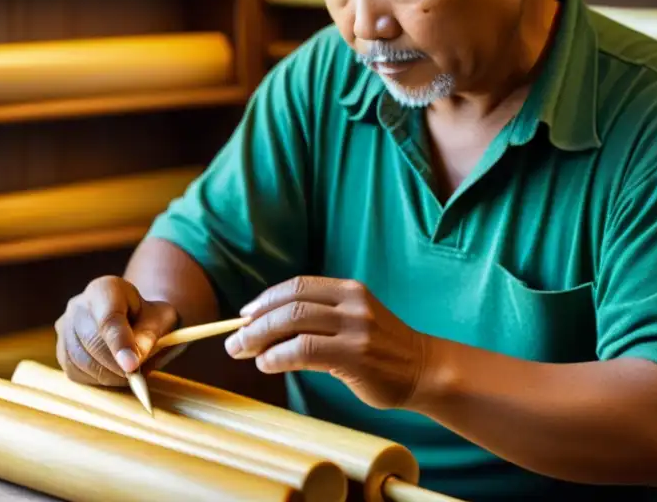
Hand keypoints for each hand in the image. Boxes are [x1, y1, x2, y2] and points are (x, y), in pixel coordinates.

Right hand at [54, 275, 177, 385]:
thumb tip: (133, 361)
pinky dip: (96, 379)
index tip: (132, 366)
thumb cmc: (149, 317)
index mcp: (105, 289)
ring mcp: (65, 327)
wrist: (133, 318)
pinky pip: (75, 371)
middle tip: (136, 376)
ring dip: (108, 375)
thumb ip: (148, 336)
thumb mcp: (159, 319)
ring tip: (129, 374)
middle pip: (92, 341)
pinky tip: (114, 374)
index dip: (120, 344)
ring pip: (80, 360)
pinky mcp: (61, 350)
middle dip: (116, 364)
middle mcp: (78, 305)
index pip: (109, 319)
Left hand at [225, 276, 428, 409]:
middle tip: (233, 341)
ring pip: (294, 324)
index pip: (298, 286)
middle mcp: (353, 303)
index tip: (244, 315)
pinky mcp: (356, 356)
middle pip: (291, 304)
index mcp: (350, 289)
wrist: (423, 369)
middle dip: (255, 323)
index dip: (266, 299)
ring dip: (260, 339)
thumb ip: (320, 316)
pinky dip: (278, 357)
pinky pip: (305, 351)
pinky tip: (268, 364)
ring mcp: (357, 328)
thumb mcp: (354, 319)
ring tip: (244, 352)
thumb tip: (266, 324)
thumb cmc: (381, 348)